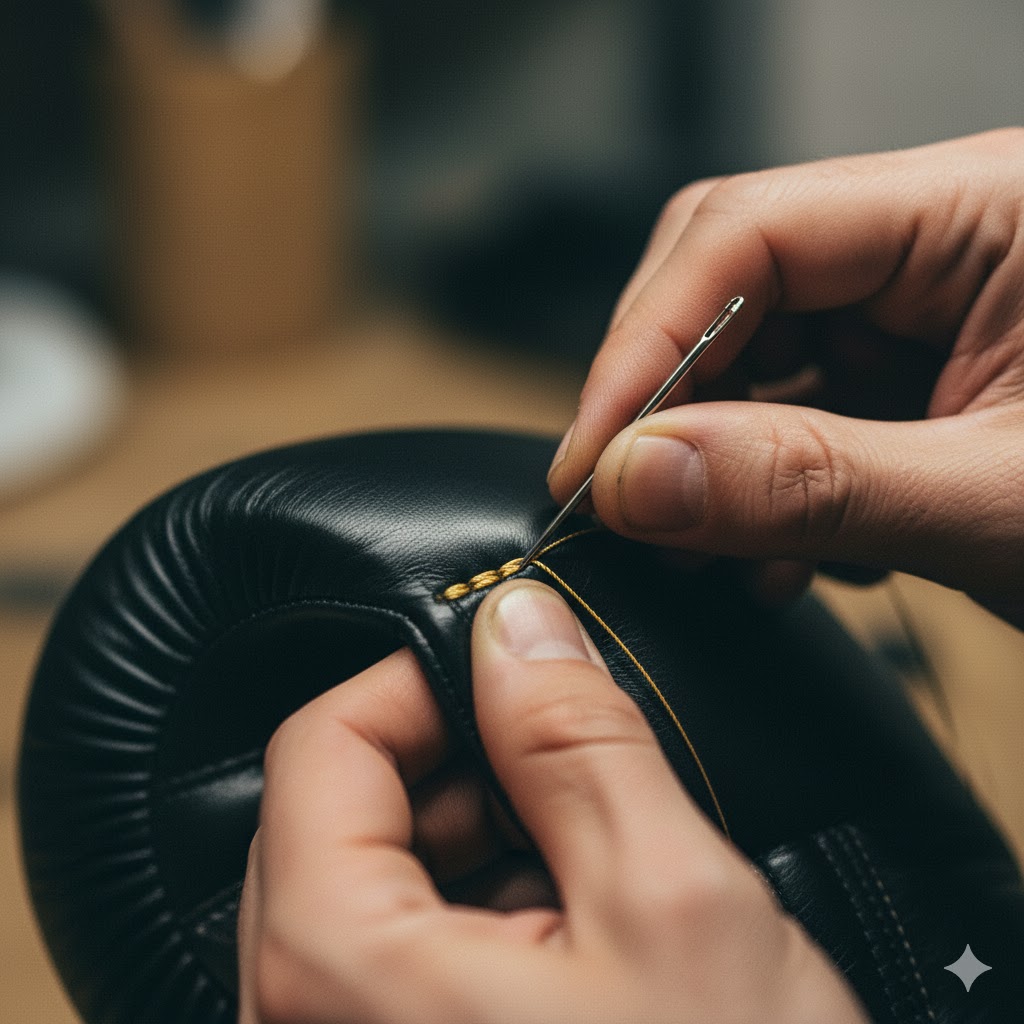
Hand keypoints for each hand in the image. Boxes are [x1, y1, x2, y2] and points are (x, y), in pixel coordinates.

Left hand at [238, 580, 867, 1022]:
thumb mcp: (670, 901)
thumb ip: (575, 737)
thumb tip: (518, 626)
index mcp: (336, 972)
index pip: (320, 744)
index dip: (418, 681)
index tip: (506, 669)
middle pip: (337, 811)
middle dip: (455, 763)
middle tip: (562, 770)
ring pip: (373, 877)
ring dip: (474, 836)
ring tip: (580, 865)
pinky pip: (400, 951)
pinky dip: (477, 906)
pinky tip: (565, 930)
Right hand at [547, 129, 1023, 623]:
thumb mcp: (1004, 501)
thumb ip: (811, 484)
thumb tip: (636, 480)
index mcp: (986, 210)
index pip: (748, 233)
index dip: (644, 347)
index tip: (588, 462)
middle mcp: (940, 243)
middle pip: (729, 283)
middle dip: (667, 402)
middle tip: (631, 505)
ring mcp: (922, 312)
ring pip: (751, 358)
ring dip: (713, 461)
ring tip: (718, 556)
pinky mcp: (913, 378)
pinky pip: (793, 410)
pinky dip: (763, 490)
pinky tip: (782, 558)